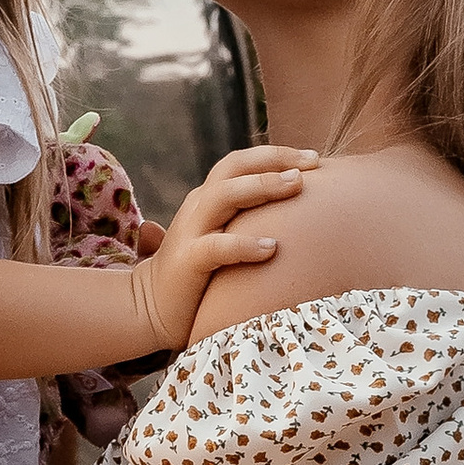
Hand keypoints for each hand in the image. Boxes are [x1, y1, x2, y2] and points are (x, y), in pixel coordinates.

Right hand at [134, 145, 316, 350]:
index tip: (315, 159)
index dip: (277, 155)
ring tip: (296, 185)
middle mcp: (199, 207)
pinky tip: (272, 248)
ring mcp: (190, 232)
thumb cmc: (197, 276)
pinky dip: (245, 245)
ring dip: (262, 186)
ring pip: (224, 195)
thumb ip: (245, 221)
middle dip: (275, 159)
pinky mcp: (187, 262)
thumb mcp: (223, 238)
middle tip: (313, 162)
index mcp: (208, 198)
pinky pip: (217, 248)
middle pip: (234, 166)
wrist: (148, 309)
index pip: (242, 163)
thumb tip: (294, 213)